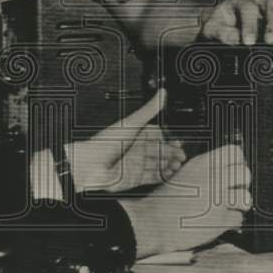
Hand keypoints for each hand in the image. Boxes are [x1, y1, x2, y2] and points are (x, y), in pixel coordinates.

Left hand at [65, 89, 185, 192]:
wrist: (91, 166)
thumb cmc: (105, 143)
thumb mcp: (131, 123)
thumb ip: (149, 110)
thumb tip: (162, 93)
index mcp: (135, 135)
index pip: (157, 137)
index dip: (169, 140)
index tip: (178, 142)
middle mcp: (136, 150)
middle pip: (160, 152)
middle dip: (172, 153)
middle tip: (181, 155)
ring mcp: (136, 164)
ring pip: (158, 165)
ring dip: (170, 165)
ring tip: (177, 164)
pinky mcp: (135, 178)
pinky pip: (152, 178)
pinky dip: (163, 176)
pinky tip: (170, 173)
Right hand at [119, 144, 251, 256]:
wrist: (155, 222)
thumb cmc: (165, 200)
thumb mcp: (184, 173)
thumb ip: (206, 170)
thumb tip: (226, 170)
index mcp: (203, 163)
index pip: (235, 152)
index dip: (237, 162)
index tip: (232, 170)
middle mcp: (213, 178)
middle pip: (245, 174)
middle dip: (241, 184)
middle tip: (231, 191)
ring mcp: (218, 200)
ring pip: (246, 198)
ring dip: (239, 204)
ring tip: (227, 207)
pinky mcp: (220, 221)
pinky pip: (238, 219)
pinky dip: (231, 222)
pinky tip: (219, 220)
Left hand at [199, 0, 272, 45]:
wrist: (221, 37)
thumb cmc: (217, 29)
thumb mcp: (211, 30)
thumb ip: (220, 32)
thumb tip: (234, 38)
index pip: (249, 7)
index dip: (250, 24)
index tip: (248, 41)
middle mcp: (259, 3)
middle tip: (270, 42)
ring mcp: (272, 13)